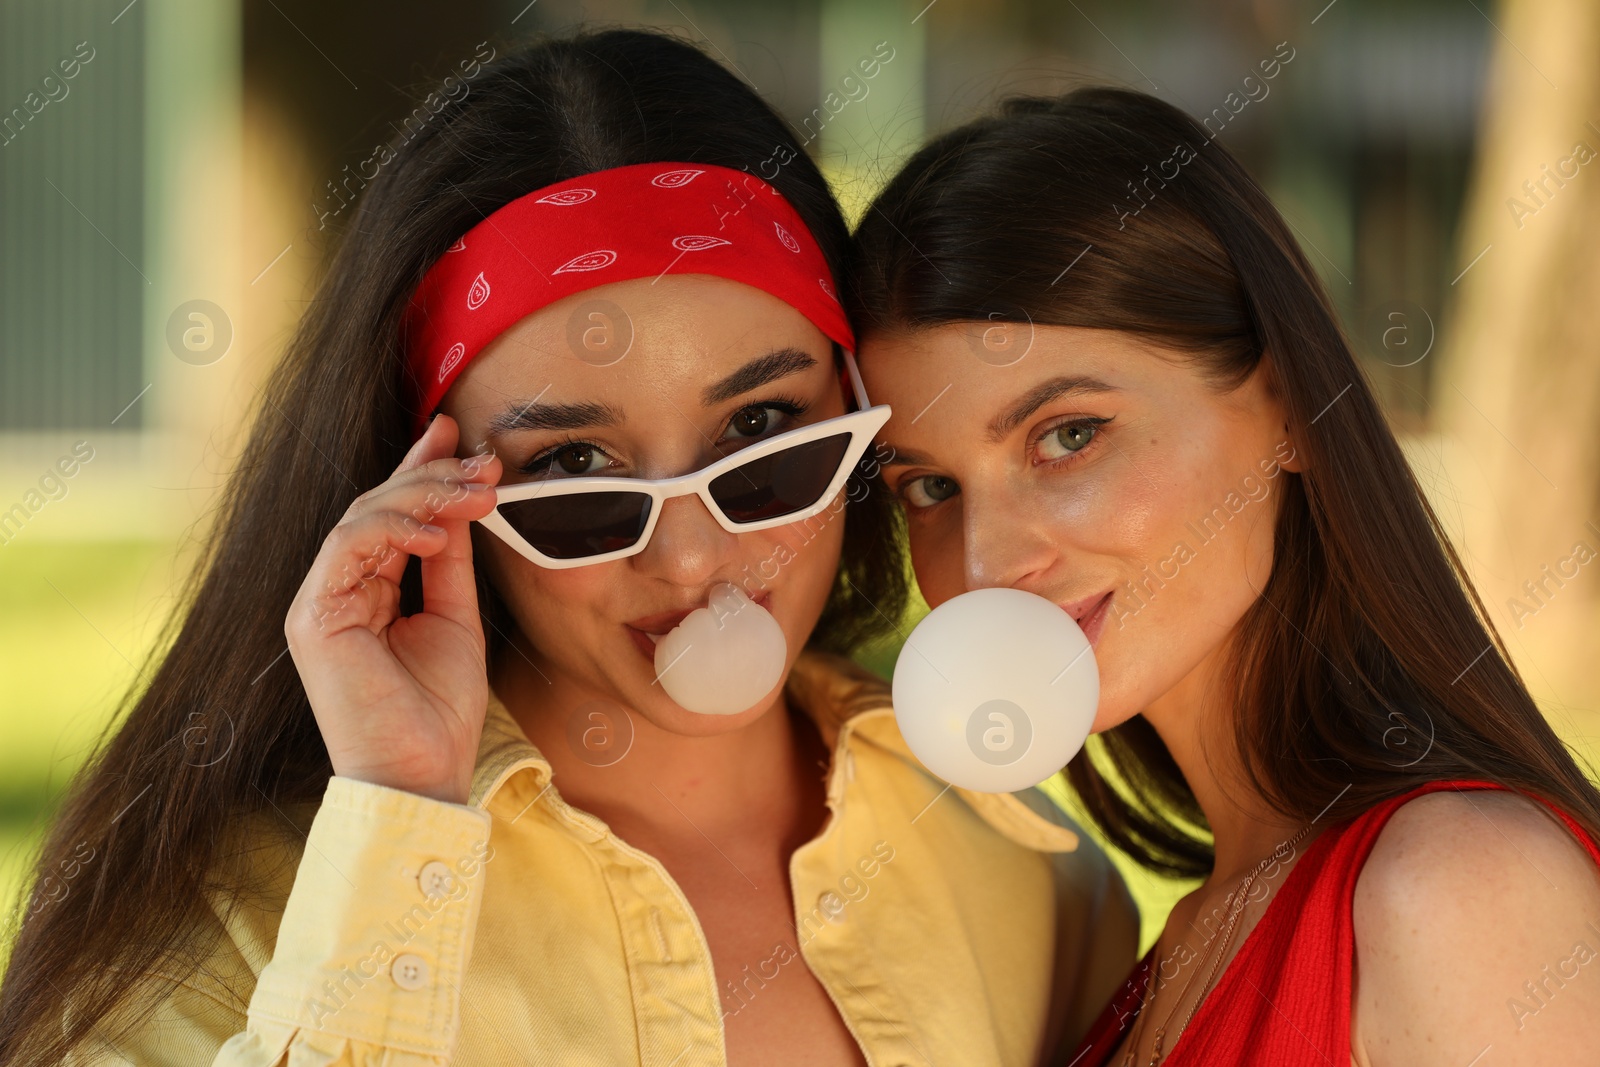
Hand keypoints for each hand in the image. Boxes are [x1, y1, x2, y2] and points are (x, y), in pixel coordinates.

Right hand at [285, 414, 501, 803]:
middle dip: (433, 477)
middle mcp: (338, 590)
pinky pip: (346, 547)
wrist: (422, 775)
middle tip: (483, 465)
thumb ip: (451, 562)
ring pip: (362, 518)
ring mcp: (320, 601)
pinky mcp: (312, 617)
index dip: (419, 470)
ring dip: (422, 496)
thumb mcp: (456, 618)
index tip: (456, 434)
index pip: (391, 516)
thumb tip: (461, 505)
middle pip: (377, 508)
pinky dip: (390, 529)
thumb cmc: (439, 711)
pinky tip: (434, 533)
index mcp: (368, 591)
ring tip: (473, 494)